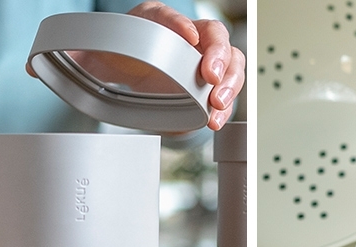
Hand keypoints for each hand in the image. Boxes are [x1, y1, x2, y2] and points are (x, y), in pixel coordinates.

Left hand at [129, 1, 244, 129]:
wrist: (122, 60)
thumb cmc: (139, 34)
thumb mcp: (148, 16)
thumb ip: (168, 18)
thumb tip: (189, 32)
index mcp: (199, 30)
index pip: (218, 36)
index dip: (219, 54)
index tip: (210, 72)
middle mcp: (208, 52)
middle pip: (233, 63)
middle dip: (228, 83)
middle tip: (216, 98)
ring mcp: (207, 74)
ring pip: (230, 85)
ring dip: (226, 102)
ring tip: (215, 117)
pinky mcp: (202, 95)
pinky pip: (219, 105)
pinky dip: (218, 115)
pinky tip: (211, 121)